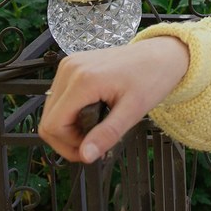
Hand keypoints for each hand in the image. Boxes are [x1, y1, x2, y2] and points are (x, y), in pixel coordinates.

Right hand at [38, 36, 191, 164]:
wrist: (163, 54)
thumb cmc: (153, 76)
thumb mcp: (133, 111)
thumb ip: (107, 134)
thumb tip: (85, 155)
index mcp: (83, 80)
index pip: (53, 125)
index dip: (68, 145)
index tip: (90, 150)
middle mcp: (70, 69)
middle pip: (48, 119)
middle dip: (68, 139)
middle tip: (94, 143)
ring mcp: (69, 66)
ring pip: (51, 110)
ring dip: (69, 126)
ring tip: (97, 128)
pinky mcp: (72, 66)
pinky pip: (59, 98)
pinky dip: (70, 112)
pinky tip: (92, 114)